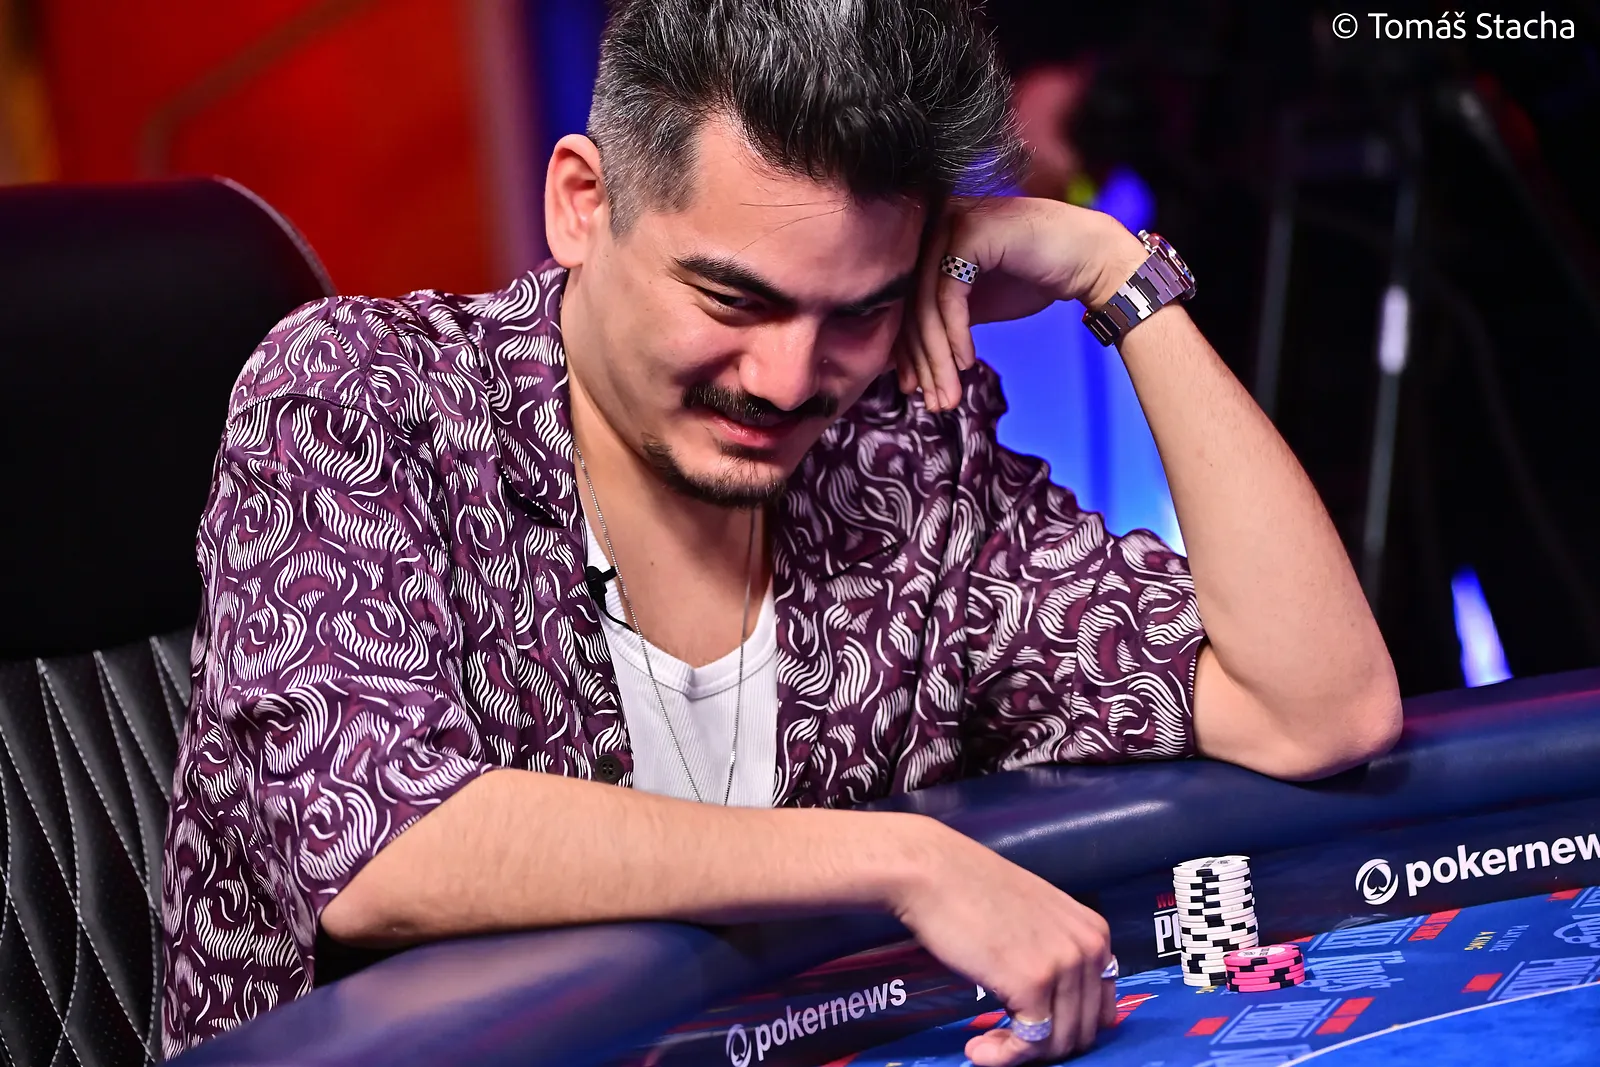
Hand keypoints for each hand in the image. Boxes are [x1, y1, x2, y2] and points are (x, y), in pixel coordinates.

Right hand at [890, 819, 1115, 1064]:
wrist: (933, 872)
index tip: (1029, 1030)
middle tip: (999, 1039)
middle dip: (1041, 1046)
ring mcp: (1064, 967)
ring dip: (1018, 1054)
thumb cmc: (971, 890)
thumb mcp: (1035, 917)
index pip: (1098, 1008)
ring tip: (984, 1045)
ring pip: (1057, 1044)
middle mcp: (1089, 949)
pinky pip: (1028, 1044)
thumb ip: (1056, 952)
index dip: (1063, 1028)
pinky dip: (1003, 1057)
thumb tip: (1053, 1006)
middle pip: (1081, 1030)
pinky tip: (977, 1050)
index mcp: (1095, 932)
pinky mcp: (1032, 985)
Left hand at [895, 197, 1147, 410]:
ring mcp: (949, 224)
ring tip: (948, 395)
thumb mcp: (976, 304)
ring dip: (938, 358)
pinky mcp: (969, 232)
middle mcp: (933, 225)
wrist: (1090, 257)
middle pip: (912, 306)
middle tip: (934, 403)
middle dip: (923, 362)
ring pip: (928, 305)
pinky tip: (966, 362)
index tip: (915, 390)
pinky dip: (954, 334)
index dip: (907, 351)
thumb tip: (904, 361)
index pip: (906, 302)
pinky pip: (949, 295)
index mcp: (929, 240)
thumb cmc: (1035, 278)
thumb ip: (941, 321)